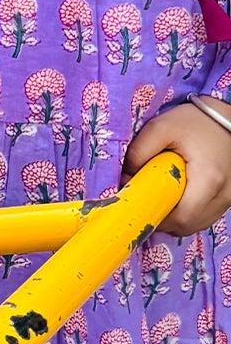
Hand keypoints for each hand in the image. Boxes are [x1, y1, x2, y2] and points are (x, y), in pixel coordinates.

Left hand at [124, 101, 230, 237]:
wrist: (225, 117)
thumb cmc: (194, 121)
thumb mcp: (159, 128)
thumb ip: (138, 153)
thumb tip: (124, 179)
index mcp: (208, 179)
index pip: (182, 218)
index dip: (157, 218)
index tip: (140, 206)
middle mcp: (225, 193)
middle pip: (190, 226)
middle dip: (164, 220)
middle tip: (147, 202)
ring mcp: (230, 197)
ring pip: (198, 224)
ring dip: (177, 218)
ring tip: (162, 197)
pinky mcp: (230, 197)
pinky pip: (206, 215)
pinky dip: (189, 212)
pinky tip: (177, 196)